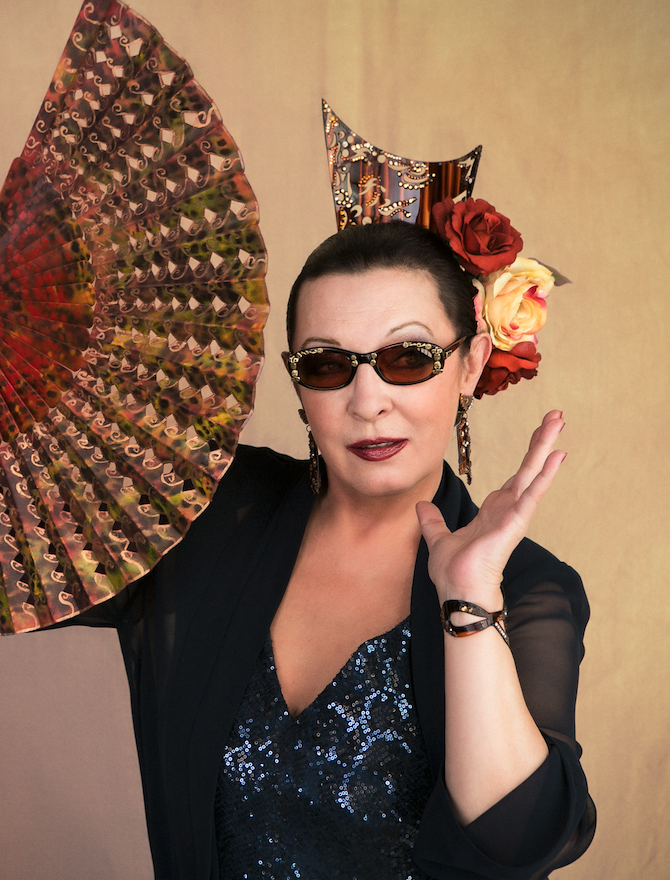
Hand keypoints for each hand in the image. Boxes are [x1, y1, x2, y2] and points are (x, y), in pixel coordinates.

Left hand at [416, 410, 565, 603]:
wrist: (457, 591)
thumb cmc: (453, 573)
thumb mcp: (437, 539)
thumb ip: (432, 522)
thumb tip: (421, 506)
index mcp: (493, 511)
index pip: (514, 477)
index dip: (527, 456)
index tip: (539, 435)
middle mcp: (508, 509)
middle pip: (528, 468)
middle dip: (541, 442)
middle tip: (557, 417)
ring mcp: (514, 514)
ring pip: (533, 474)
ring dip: (546, 448)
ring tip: (559, 423)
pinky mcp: (515, 523)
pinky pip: (532, 494)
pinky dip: (545, 475)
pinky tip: (557, 457)